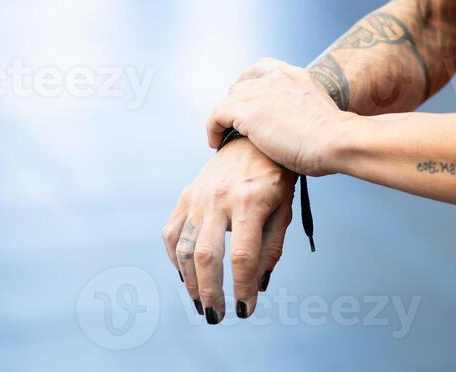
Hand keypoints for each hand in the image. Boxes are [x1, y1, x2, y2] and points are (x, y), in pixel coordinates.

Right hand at [161, 142, 295, 323]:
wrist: (253, 140)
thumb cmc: (275, 177)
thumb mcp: (283, 210)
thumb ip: (270, 248)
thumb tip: (257, 286)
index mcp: (251, 202)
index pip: (243, 256)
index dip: (243, 287)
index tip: (246, 309)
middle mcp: (220, 199)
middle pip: (206, 256)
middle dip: (211, 291)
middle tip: (217, 315)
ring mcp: (199, 196)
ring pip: (184, 248)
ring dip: (189, 282)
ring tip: (201, 303)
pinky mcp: (186, 195)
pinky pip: (172, 232)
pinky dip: (175, 259)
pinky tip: (186, 276)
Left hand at [208, 57, 353, 177]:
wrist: (336, 141)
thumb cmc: (335, 137)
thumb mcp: (321, 111)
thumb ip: (305, 109)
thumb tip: (302, 125)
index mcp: (296, 75)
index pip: (262, 68)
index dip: (249, 83)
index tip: (247, 100)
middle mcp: (276, 78)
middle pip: (242, 85)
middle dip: (237, 104)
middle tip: (236, 125)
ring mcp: (261, 93)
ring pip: (229, 100)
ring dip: (225, 118)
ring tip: (224, 136)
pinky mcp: (248, 112)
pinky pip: (217, 115)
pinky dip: (212, 128)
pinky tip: (215, 142)